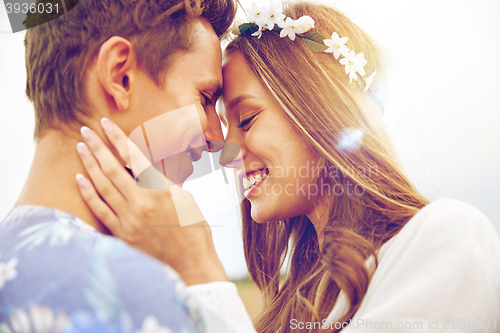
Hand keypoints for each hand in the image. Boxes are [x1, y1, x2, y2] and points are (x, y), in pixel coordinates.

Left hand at [75, 117, 227, 284]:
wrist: (191, 265)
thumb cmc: (194, 231)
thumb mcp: (186, 199)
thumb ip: (165, 182)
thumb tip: (149, 167)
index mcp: (160, 190)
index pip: (134, 157)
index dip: (118, 139)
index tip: (106, 124)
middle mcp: (141, 202)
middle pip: (113, 168)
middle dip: (97, 147)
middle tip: (85, 130)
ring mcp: (129, 219)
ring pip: (103, 186)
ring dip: (90, 165)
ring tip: (80, 149)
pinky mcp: (122, 234)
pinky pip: (100, 210)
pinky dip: (89, 193)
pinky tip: (80, 179)